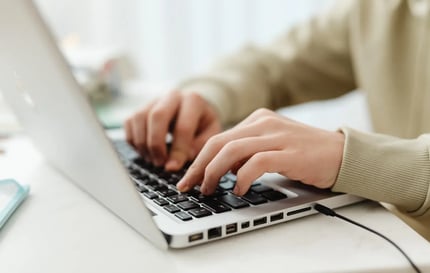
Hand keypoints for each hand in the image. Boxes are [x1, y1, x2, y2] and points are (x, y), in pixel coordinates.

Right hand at [124, 91, 221, 170]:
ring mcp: (153, 100)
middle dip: (156, 144)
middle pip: (157, 116)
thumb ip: (199, 145)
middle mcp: (172, 96)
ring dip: (143, 144)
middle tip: (160, 163)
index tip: (173, 167)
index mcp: (193, 101)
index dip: (177, 150)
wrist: (192, 108)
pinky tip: (146, 152)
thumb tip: (182, 157)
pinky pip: (129, 123)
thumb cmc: (202, 124)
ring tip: (153, 160)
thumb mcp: (210, 133)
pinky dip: (134, 141)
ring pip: (139, 118)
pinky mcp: (139, 107)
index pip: (183, 126)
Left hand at [177, 108, 344, 194]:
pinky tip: (238, 189)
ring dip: (214, 172)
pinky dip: (242, 178)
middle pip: (219, 143)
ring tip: (209, 189)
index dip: (199, 159)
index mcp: (257, 119)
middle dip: (199, 166)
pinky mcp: (290, 152)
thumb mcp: (271, 145)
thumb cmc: (304, 153)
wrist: (342, 153)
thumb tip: (219, 168)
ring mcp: (277, 136)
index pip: (218, 138)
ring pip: (232, 151)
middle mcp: (264, 123)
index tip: (189, 178)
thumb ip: (247, 152)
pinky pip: (256, 163)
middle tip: (189, 185)